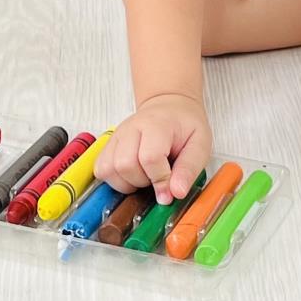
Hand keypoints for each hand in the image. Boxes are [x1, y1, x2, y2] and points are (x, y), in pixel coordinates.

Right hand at [98, 93, 213, 205]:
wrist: (168, 107)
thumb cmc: (184, 126)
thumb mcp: (200, 144)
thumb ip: (189, 169)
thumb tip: (176, 193)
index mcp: (156, 125)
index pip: (149, 157)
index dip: (160, 180)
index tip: (170, 191)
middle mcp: (131, 128)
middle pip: (124, 164)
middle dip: (142, 182)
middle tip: (157, 179)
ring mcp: (116, 136)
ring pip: (108, 169)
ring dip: (127, 183)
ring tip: (144, 177)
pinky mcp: (107, 146)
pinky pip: (100, 169)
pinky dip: (115, 180)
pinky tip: (132, 176)